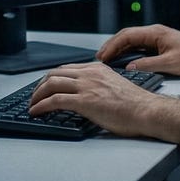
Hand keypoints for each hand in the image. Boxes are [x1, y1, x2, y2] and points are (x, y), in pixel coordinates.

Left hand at [28, 62, 167, 138]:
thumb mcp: (115, 87)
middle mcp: (90, 73)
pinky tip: (36, 111)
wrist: (147, 111)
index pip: (67, 69)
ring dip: (36, 95)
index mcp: (98, 69)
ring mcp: (86, 86)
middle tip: (34, 96)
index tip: (46, 87)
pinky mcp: (84, 100)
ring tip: (32, 105)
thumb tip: (89, 97)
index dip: (52, 78)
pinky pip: (55, 100)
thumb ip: (100, 87)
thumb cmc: (137, 105)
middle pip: (55, 73)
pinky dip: (41, 105)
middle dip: (40, 85)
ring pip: (51, 84)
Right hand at [96, 24, 179, 75]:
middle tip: (100, 58)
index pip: (127, 36)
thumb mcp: (170, 64)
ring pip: (131, 41)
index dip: (113, 45)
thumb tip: (130, 67)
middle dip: (111, 46)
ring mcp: (156, 39)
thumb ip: (148, 65)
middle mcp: (154, 33)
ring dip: (118, 49)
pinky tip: (123, 61)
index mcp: (155, 33)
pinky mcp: (159, 45)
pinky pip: (138, 46)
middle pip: (126, 36)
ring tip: (107, 60)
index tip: (103, 56)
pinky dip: (127, 52)